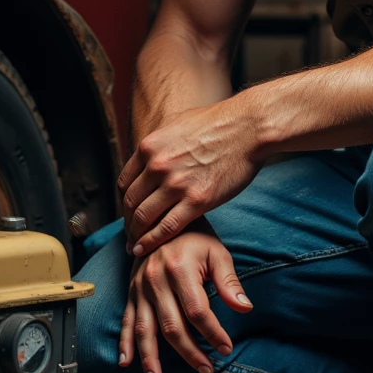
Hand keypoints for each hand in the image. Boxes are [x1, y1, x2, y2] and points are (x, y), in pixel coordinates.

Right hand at [118, 220, 252, 372]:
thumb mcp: (217, 252)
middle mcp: (155, 279)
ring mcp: (140, 287)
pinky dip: (125, 342)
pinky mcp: (131, 291)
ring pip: (145, 328)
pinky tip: (126, 362)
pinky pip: (127, 320)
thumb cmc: (196, 237)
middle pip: (171, 325)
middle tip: (206, 370)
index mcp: (179, 269)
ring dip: (150, 357)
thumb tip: (244, 308)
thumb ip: (228, 282)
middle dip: (189, 352)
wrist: (163, 217)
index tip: (226, 348)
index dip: (212, 333)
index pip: (197, 311)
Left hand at [119, 101, 259, 255]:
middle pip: (130, 202)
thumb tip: (152, 156)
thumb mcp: (177, 126)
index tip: (129, 213)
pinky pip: (167, 227)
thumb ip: (160, 144)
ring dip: (136, 235)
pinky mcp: (197, 201)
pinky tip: (144, 249)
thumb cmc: (218, 123)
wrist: (248, 128)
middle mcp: (157, 166)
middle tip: (130, 233)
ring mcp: (176, 184)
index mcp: (149, 147)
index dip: (124, 202)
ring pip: (144, 218)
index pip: (125, 183)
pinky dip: (151, 242)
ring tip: (134, 245)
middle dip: (128, 222)